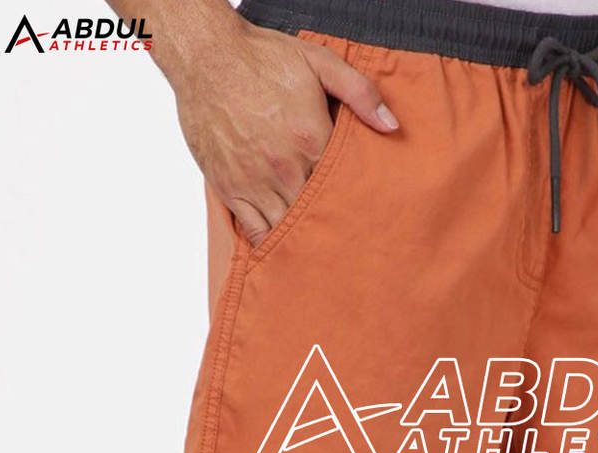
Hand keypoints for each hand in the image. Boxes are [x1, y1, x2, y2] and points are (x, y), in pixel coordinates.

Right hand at [166, 15, 397, 245]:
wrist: (206, 56)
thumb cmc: (262, 59)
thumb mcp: (320, 62)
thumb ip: (360, 93)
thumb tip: (392, 126)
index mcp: (312, 141)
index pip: (345, 187)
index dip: (357, 202)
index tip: (368, 214)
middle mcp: (286, 168)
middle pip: (319, 214)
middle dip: (335, 226)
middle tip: (352, 244)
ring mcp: (256, 181)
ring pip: (289, 227)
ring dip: (306, 240)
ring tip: (323, 252)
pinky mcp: (231, 188)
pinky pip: (254, 229)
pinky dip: (270, 244)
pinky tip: (285, 251)